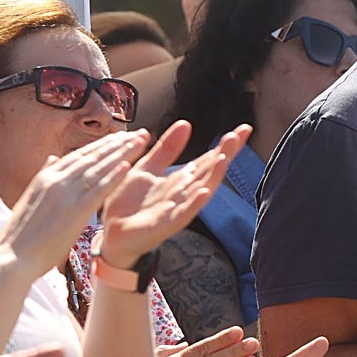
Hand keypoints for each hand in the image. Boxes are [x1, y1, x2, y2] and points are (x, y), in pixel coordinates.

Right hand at [0, 131, 148, 276]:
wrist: (11, 258)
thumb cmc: (23, 235)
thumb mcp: (31, 199)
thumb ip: (46, 177)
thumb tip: (54, 158)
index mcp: (46, 177)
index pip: (80, 155)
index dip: (103, 144)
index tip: (121, 136)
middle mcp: (55, 181)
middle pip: (92, 156)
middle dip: (117, 143)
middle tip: (140, 133)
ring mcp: (65, 195)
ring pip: (98, 168)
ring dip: (121, 153)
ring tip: (140, 142)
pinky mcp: (73, 212)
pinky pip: (97, 191)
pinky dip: (112, 177)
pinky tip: (128, 166)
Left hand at [98, 122, 250, 268]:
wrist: (111, 233)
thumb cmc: (130, 204)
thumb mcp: (147, 167)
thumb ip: (166, 148)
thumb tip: (186, 123)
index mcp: (182, 178)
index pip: (209, 157)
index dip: (227, 144)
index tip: (244, 128)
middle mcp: (185, 192)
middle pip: (210, 170)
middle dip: (225, 153)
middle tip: (238, 135)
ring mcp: (178, 208)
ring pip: (201, 189)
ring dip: (214, 175)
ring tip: (224, 157)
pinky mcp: (165, 224)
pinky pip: (183, 213)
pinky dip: (194, 203)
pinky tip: (203, 192)